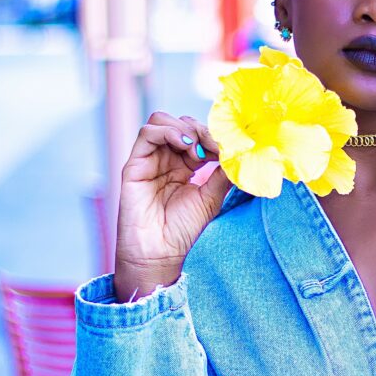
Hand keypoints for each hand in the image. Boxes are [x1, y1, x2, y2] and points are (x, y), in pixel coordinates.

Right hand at [113, 111, 232, 300]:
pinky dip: (168, 131)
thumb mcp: (212, 197)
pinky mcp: (135, 164)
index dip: (214, 136)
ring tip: (198, 149)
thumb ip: (223, 173)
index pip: (198, 135)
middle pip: (182, 124)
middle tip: (216, 146)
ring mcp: (150, 160)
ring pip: (162, 121)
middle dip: (202, 130)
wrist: (160, 254)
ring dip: (185, 128)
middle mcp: (167, 159)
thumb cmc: (183, 230)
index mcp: (186, 165)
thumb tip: (240, 152)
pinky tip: (185, 145)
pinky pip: (147, 133)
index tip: (230, 146)